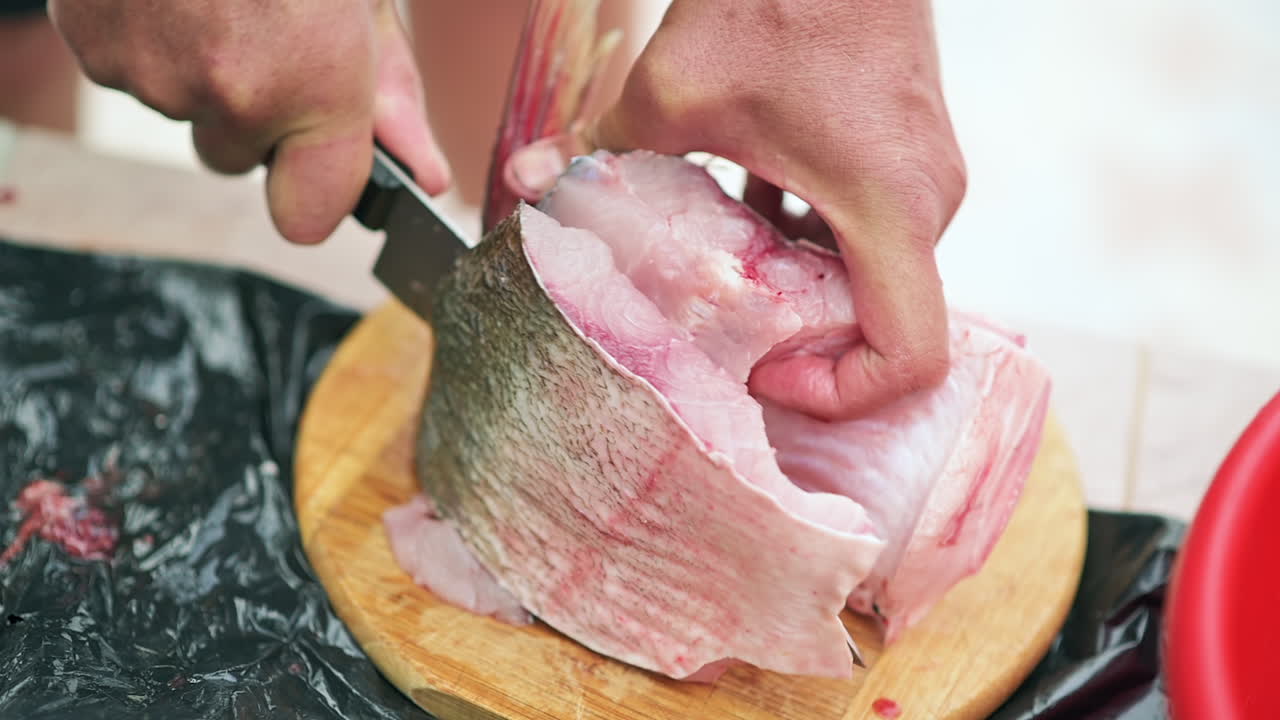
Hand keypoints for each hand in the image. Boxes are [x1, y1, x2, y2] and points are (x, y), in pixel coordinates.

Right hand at [49, 0, 450, 244]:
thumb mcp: (365, 1)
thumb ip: (391, 92)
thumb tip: (424, 174)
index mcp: (312, 84)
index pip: (309, 219)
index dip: (318, 187)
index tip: (328, 156)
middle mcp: (225, 94)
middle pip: (240, 157)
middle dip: (260, 113)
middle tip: (270, 30)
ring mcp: (147, 71)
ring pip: (184, 111)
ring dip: (202, 71)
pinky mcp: (90, 42)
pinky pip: (132, 70)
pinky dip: (152, 38)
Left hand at [514, 0, 964, 420]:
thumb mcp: (677, 93)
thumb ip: (602, 153)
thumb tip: (528, 186)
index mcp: (890, 209)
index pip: (911, 357)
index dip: (839, 394)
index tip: (763, 369)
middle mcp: (926, 204)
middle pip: (883, 327)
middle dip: (803, 350)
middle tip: (724, 343)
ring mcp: (922, 179)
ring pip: (870, 279)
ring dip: (797, 294)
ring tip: (717, 283)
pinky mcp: (902, 155)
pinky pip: (865, 232)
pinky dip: (806, 245)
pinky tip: (735, 220)